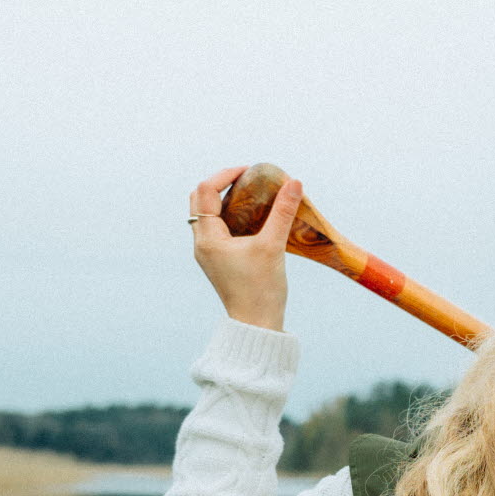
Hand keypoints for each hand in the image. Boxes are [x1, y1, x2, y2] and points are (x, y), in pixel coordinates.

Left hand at [189, 165, 299, 330]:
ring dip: (226, 199)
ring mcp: (208, 252)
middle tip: (249, 179)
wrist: (256, 324)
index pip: (206, 191)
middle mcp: (202, 243)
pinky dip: (231, 215)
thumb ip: (283, 212)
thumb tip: (294, 182)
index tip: (250, 171)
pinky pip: (218, 227)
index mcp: (208, 238)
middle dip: (223, 184)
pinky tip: (253, 216)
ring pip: (208, 214)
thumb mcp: (273, 246)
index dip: (226, 174)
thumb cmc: (261, 289)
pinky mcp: (218, 260)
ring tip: (252, 194)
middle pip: (201, 199)